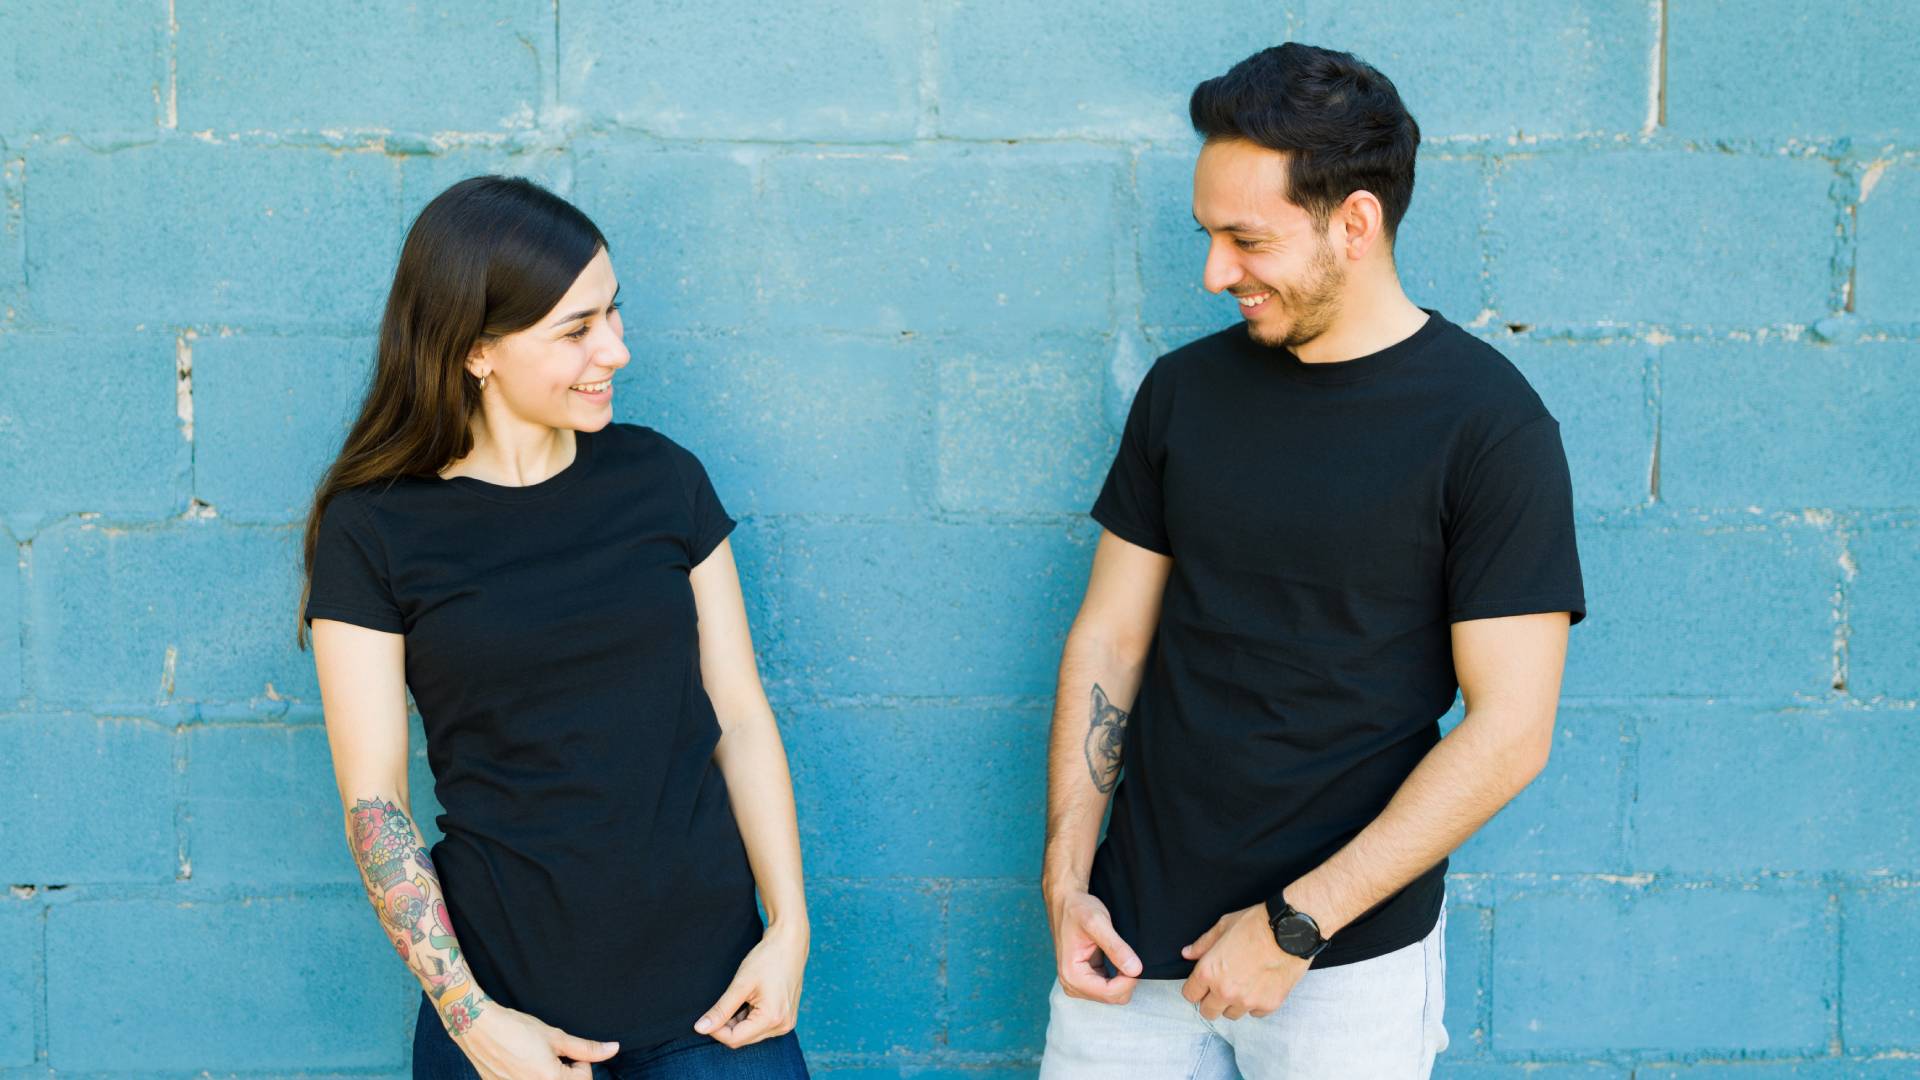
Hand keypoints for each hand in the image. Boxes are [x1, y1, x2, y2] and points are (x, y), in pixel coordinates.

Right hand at [451, 996, 618, 1079]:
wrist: (479, 1027)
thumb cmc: (517, 1028)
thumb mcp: (555, 1036)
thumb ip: (586, 1048)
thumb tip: (614, 1049)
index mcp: (550, 1079)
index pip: (583, 1079)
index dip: (580, 1062)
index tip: (567, 1050)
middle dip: (566, 1072)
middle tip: (553, 1056)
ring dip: (548, 1075)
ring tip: (535, 1060)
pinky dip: (529, 1077)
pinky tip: (520, 1064)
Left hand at [695, 919, 808, 1046]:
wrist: (790, 943)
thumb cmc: (767, 959)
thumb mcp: (741, 984)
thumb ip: (721, 1010)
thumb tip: (700, 1029)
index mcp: (772, 1018)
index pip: (735, 1039)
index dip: (716, 1030)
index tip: (704, 1017)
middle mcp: (782, 1025)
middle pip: (743, 1038)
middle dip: (727, 1026)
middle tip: (720, 1005)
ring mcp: (786, 1022)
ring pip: (751, 1033)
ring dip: (738, 1022)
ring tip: (738, 997)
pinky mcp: (786, 1017)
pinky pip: (761, 1026)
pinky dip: (749, 1018)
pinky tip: (748, 1000)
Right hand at [1047, 888, 1142, 1003]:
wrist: (1066, 902)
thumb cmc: (1078, 909)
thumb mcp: (1098, 923)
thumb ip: (1116, 947)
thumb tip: (1135, 970)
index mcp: (1072, 974)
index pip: (1109, 993)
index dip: (1129, 980)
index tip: (1136, 961)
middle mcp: (1071, 984)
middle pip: (1112, 998)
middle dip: (1126, 980)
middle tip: (1129, 955)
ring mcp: (1077, 984)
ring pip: (1112, 995)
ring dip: (1122, 979)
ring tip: (1121, 954)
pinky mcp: (1084, 980)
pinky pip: (1109, 988)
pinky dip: (1118, 977)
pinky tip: (1117, 959)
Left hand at [1179, 903, 1309, 1020]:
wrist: (1290, 929)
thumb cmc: (1255, 924)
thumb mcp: (1223, 927)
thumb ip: (1203, 944)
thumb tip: (1187, 953)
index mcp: (1209, 972)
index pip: (1190, 995)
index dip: (1195, 988)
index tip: (1202, 984)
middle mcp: (1225, 991)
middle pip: (1208, 1012)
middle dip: (1211, 1001)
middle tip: (1220, 987)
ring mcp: (1247, 1001)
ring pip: (1231, 1014)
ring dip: (1233, 1004)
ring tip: (1243, 984)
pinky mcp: (1268, 1005)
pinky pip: (1255, 1013)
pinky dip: (1255, 1003)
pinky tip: (1260, 986)